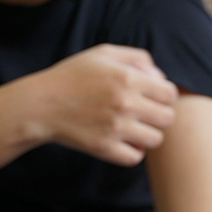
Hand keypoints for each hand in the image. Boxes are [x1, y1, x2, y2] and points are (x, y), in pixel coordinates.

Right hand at [26, 45, 179, 166]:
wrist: (40, 104)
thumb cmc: (73, 76)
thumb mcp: (103, 54)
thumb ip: (137, 57)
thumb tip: (160, 76)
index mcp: (128, 78)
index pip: (170, 94)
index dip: (164, 96)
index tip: (152, 98)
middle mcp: (126, 103)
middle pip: (168, 118)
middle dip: (159, 115)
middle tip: (144, 114)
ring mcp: (115, 128)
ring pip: (155, 139)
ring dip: (147, 135)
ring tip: (133, 128)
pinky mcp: (104, 148)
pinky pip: (135, 157)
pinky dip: (132, 151)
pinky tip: (122, 141)